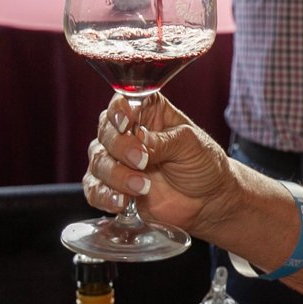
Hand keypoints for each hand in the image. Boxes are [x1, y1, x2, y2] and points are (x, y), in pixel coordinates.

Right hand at [82, 93, 234, 235]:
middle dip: (120, 147)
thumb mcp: (190, 144)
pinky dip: (104, 195)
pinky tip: (122, 201)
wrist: (208, 201)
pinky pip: (94, 189)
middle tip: (141, 161)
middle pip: (106, 131)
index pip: (123, 102)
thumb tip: (139, 139)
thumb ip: (162, 141)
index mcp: (149, 112)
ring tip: (142, 186)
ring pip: (98, 161)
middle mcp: (128, 133)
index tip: (126, 124)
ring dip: (116, 175)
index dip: (119, 111)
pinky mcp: (113, 187)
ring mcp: (118, 160)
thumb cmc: (203, 163)